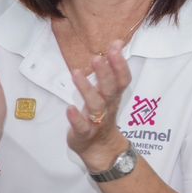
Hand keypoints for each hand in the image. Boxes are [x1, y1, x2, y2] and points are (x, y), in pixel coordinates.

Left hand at [66, 42, 133, 168]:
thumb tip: (118, 42)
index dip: (120, 64)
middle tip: (98, 57)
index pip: (122, 79)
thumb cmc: (101, 115)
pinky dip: (76, 118)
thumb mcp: (108, 92)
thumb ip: (112, 69)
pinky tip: (69, 108)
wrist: (100, 149)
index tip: (116, 46)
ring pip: (95, 105)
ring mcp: (97, 121)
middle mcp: (108, 107)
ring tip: (77, 73)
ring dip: (87, 89)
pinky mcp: (84, 133)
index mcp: (114, 97)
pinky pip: (81, 126)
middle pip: (110, 90)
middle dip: (105, 74)